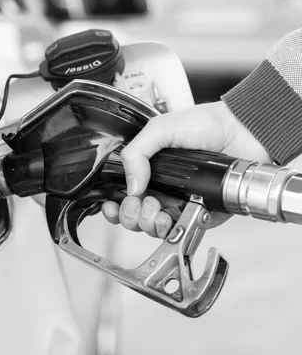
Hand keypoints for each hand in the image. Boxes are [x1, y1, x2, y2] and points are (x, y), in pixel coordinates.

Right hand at [101, 101, 270, 236]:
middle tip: (143, 203)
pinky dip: (174, 230)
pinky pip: (183, 230)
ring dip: (148, 224)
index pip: (125, 195)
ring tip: (156, 210)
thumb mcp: (161, 128)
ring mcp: (183, 203)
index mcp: (151, 169)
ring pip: (155, 228)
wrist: (241, 131)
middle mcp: (164, 188)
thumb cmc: (206, 124)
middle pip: (136, 216)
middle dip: (132, 216)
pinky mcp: (202, 214)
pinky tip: (171, 219)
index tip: (113, 205)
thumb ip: (137, 152)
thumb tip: (130, 185)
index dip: (115, 205)